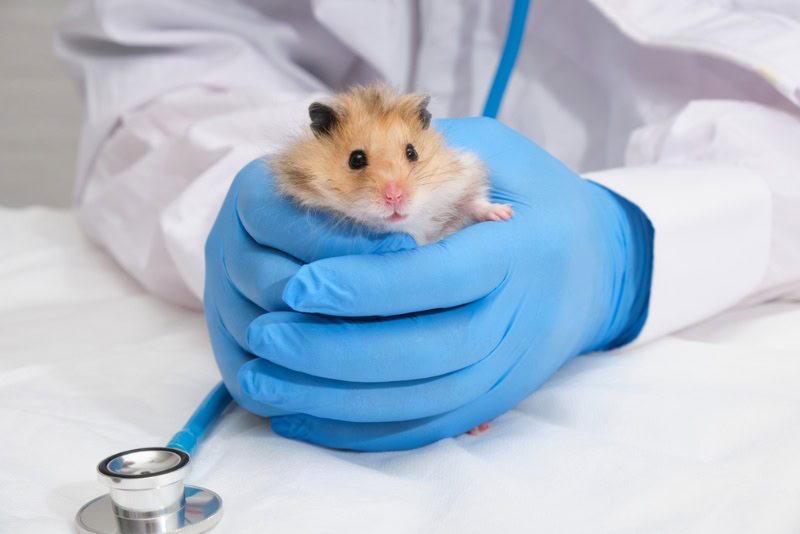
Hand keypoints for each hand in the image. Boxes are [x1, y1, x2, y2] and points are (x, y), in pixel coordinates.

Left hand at [239, 117, 653, 449]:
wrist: (601, 267)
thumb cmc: (540, 202)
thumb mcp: (501, 156)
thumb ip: (433, 162)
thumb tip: (347, 182)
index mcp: (520, 252)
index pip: (441, 278)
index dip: (369, 285)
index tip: (301, 283)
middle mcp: (519, 318)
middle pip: (428, 352)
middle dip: (338, 349)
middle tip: (268, 334)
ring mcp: (508, 369)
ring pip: (422, 402)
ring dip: (336, 400)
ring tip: (267, 382)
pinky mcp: (493, 400)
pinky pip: (427, 427)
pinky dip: (363, 432)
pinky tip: (304, 418)